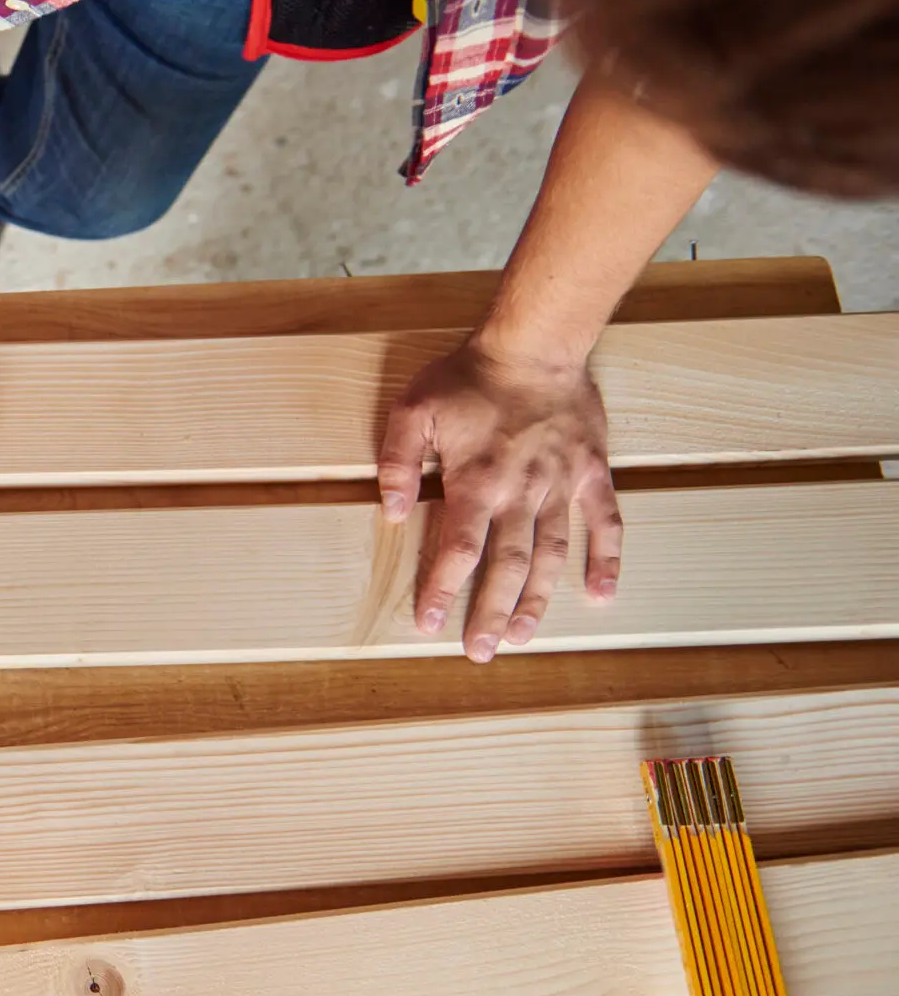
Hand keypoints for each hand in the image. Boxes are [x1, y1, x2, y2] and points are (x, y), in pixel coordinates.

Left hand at [377, 336, 621, 662]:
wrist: (536, 343)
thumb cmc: (469, 376)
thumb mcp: (413, 409)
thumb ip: (397, 462)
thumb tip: (389, 511)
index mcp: (476, 482)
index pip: (456, 550)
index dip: (443, 590)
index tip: (431, 625)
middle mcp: (521, 494)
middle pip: (507, 566)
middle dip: (491, 612)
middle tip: (480, 652)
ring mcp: (560, 486)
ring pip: (551, 555)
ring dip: (538, 600)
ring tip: (523, 637)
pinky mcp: (591, 473)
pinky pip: (606, 523)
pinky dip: (607, 560)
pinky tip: (601, 595)